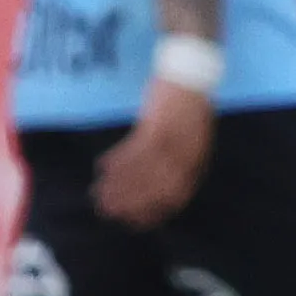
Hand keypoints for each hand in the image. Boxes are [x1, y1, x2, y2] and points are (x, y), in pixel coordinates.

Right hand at [93, 79, 215, 227]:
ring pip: (143, 172)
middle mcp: (187, 154)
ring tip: (99, 194)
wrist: (192, 72)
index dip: (155, 212)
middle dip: (131, 203)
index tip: (135, 223)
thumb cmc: (189, 106)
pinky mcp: (158, 124)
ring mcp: (173, 140)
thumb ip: (179, 160)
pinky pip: (134, 149)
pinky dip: (118, 161)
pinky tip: (102, 167)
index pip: (177, 196)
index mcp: (197, 160)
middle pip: (157, 188)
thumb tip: (157, 183)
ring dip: (118, 185)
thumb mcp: (192, 137)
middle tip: (108, 212)